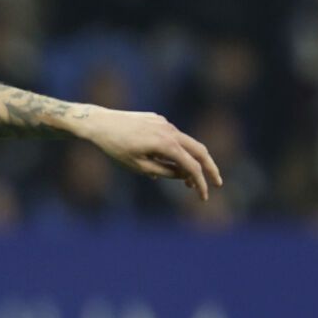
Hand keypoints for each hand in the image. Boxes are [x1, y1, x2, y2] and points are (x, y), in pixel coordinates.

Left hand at [75, 109, 222, 200]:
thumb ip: (164, 172)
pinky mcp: (158, 120)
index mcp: (166, 144)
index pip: (191, 166)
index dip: (200, 183)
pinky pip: (173, 137)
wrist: (99, 123)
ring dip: (191, 161)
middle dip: (210, 168)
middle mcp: (170, 131)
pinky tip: (166, 164)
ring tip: (187, 181)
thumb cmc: (115, 148)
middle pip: (199, 150)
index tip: (203, 197)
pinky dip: (177, 151)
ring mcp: (165, 123)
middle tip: (218, 183)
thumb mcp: (139, 167)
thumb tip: (184, 175)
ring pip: (187, 143)